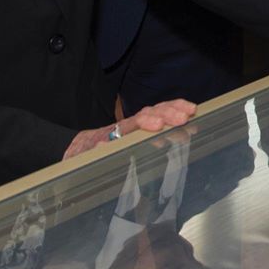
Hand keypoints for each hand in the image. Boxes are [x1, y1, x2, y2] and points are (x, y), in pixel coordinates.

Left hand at [63, 99, 197, 159]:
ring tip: (191, 110)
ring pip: (154, 111)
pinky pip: (158, 115)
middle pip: (145, 114)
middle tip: (182, 118)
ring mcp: (133, 124)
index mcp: (110, 135)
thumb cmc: (81, 158)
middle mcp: (124, 125)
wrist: (77, 148)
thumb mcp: (81, 159)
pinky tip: (188, 112)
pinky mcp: (141, 126)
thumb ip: (90, 152)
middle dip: (165, 113)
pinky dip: (173, 110)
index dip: (144, 123)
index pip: (129, 125)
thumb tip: (101, 144)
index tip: (158, 124)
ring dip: (173, 109)